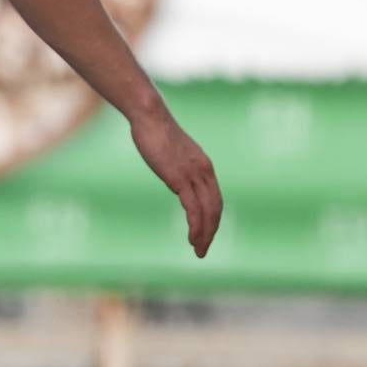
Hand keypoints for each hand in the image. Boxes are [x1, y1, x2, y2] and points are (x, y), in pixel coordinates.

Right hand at [129, 106, 221, 257]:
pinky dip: (196, 226)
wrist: (150, 117)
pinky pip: (194, 208)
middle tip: (202, 250)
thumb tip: (171, 171)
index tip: (203, 234)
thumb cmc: (154, 129)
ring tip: (198, 250)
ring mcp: (194, 176)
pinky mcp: (181, 179)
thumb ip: (175, 163)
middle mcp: (205, 172)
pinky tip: (193, 238)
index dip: (211, 219)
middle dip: (211, 232)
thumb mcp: (170, 150)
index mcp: (204, 167)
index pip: (214, 199)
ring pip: (208, 212)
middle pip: (216, 208)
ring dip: (205, 234)